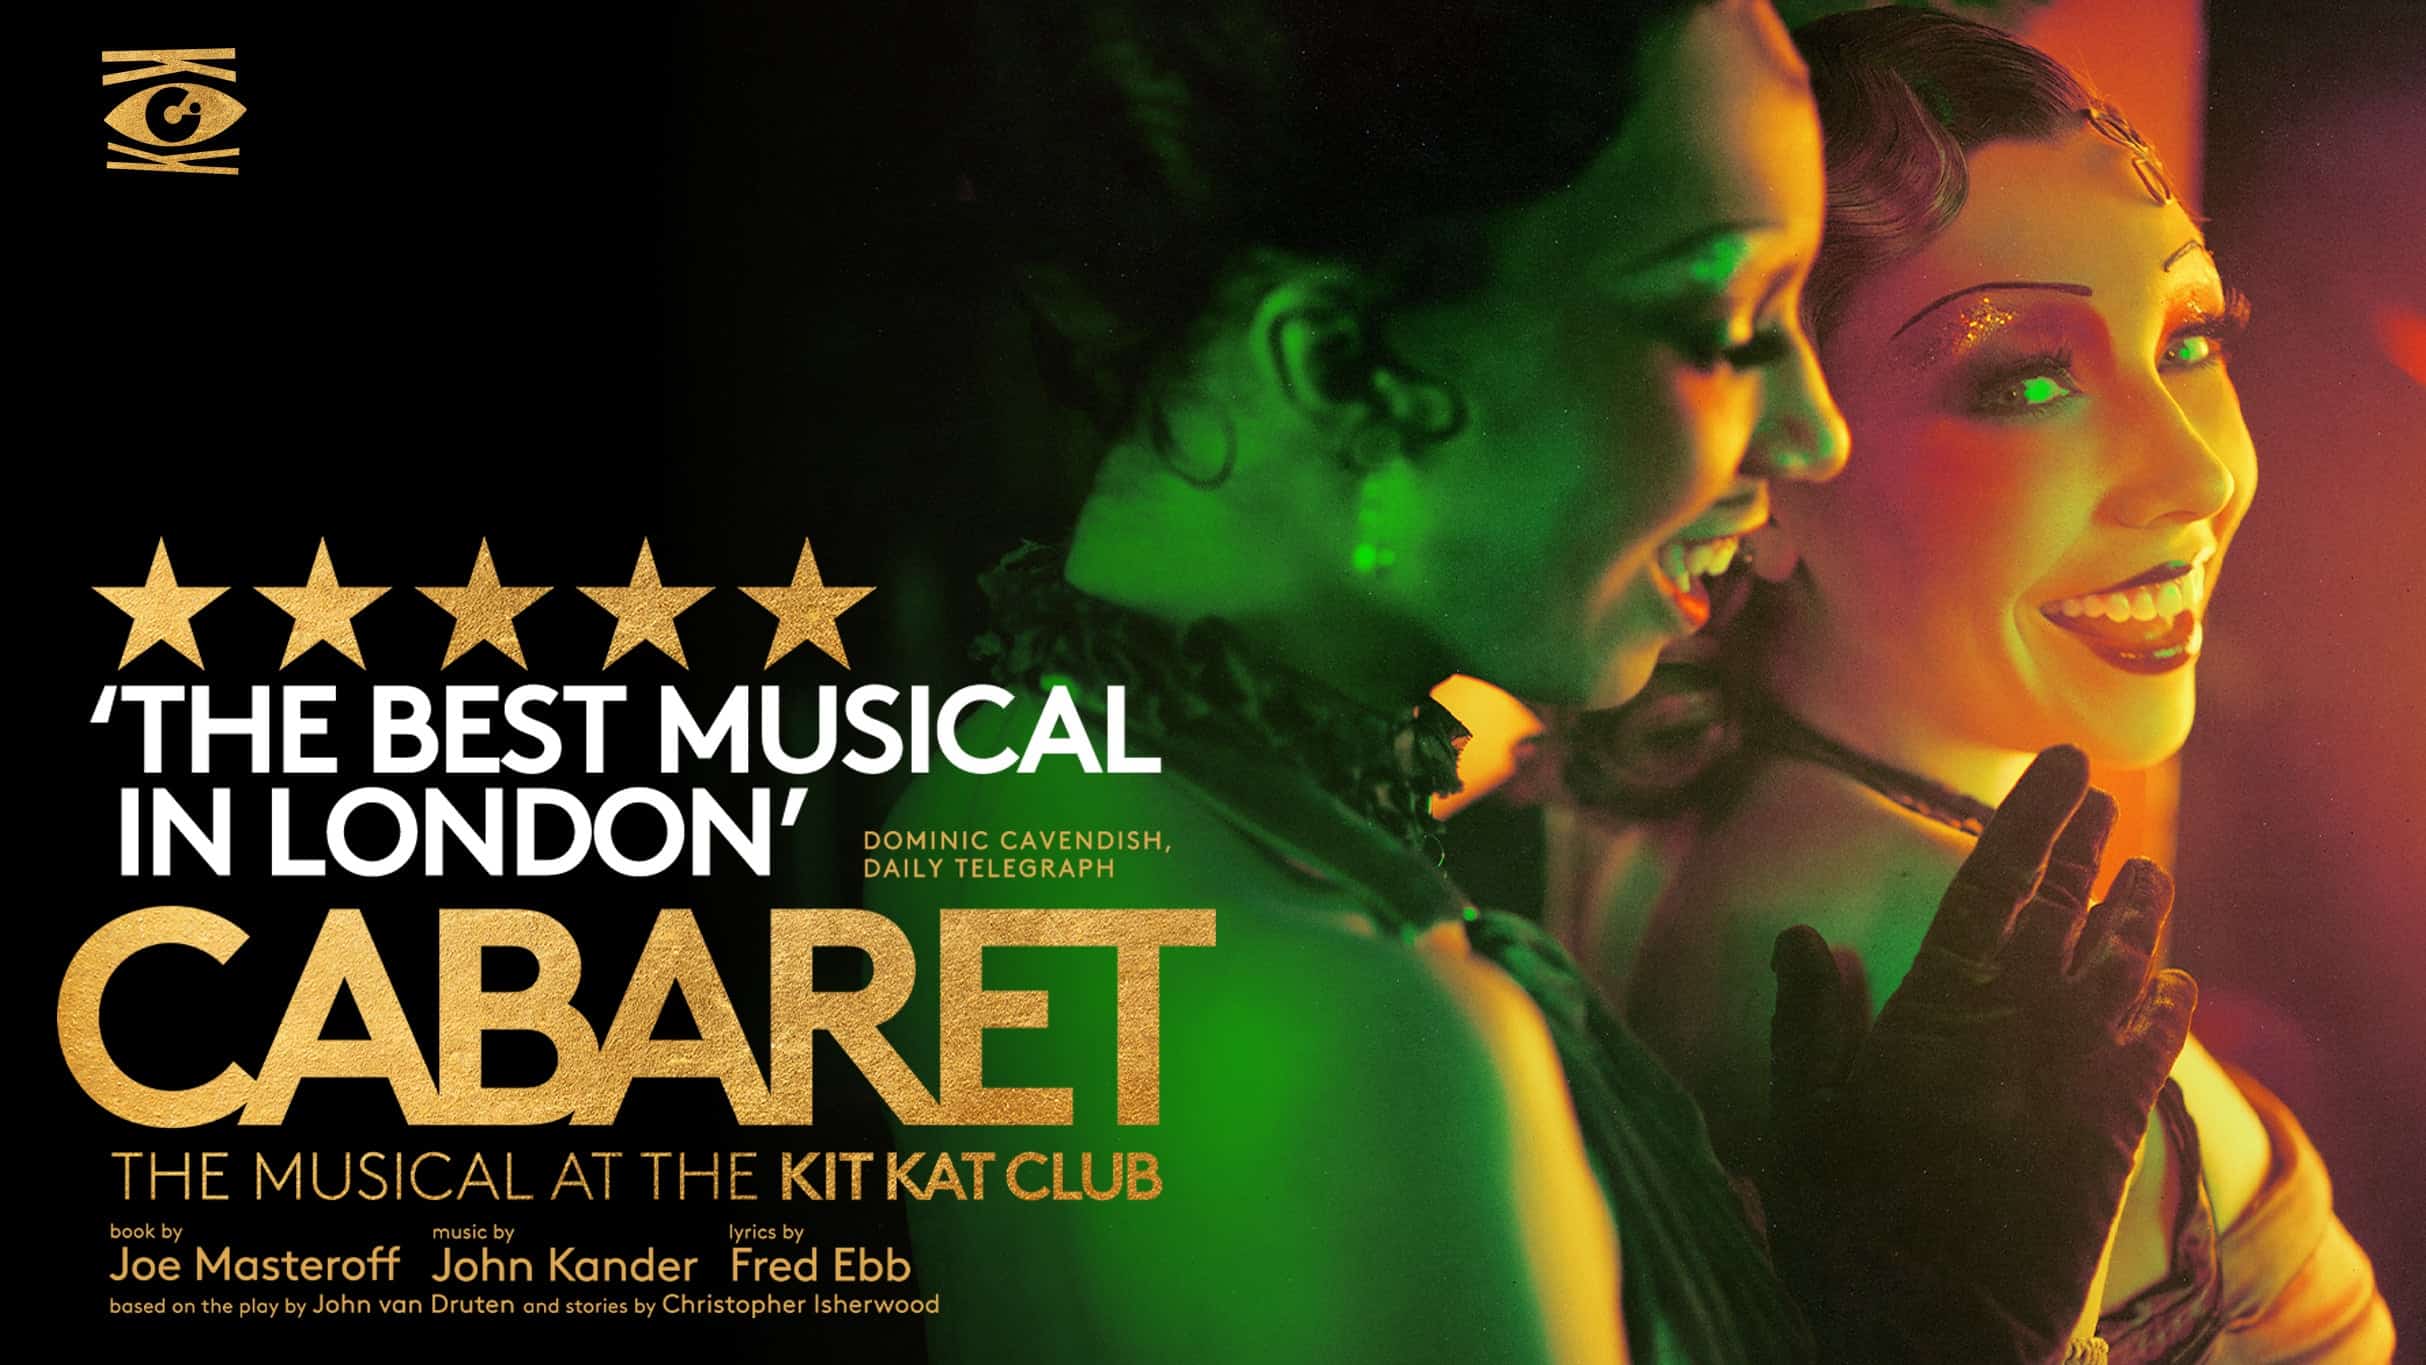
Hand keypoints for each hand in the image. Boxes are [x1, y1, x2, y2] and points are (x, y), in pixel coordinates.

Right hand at [1763, 745, 2196, 1362]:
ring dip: (2137, 912)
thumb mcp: (1805, 1118)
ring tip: (2146, 871)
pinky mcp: (2117, 1131)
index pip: (1993, 884)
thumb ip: (1812, 1022)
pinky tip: (2175, 983)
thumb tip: (1804, 936)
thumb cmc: (1855, 1224)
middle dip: (2085, 845)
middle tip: (2102, 794)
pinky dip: (2169, 1006)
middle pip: (2066, 909)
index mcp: (1942, 1006)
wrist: (1946, 1328)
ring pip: (2123, 965)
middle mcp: (2024, 1022)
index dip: (2030, 819)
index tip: (2061, 767)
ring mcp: (2080, 1074)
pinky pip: (2158, 1047)